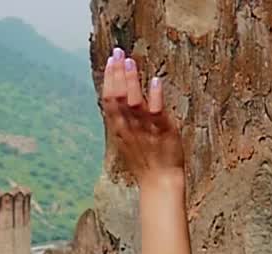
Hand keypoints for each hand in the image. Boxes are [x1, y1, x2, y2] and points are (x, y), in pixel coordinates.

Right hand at [101, 48, 183, 186]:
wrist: (159, 182)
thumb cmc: (146, 161)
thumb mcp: (128, 140)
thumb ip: (125, 120)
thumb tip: (122, 99)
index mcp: (119, 128)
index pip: (109, 99)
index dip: (109, 78)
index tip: (110, 60)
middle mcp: (129, 127)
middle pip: (118, 97)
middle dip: (117, 73)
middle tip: (118, 52)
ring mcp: (145, 129)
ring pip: (134, 102)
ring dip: (131, 81)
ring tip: (131, 62)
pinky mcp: (162, 132)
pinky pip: (157, 113)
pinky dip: (155, 97)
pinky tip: (155, 81)